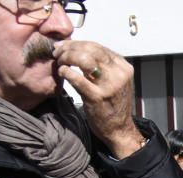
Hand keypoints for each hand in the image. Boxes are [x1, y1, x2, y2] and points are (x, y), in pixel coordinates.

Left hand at [54, 40, 144, 158]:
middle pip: (90, 49)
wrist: (119, 129)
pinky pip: (76, 78)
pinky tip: (62, 73)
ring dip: (67, 57)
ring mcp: (109, 85)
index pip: (98, 46)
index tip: (65, 45)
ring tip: (60, 61)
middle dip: (70, 47)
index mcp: (123, 68)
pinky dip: (65, 72)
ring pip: (84, 59)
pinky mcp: (96, 96)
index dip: (78, 43)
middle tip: (58, 52)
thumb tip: (80, 50)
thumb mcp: (115, 81)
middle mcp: (118, 74)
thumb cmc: (114, 105)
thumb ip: (103, 66)